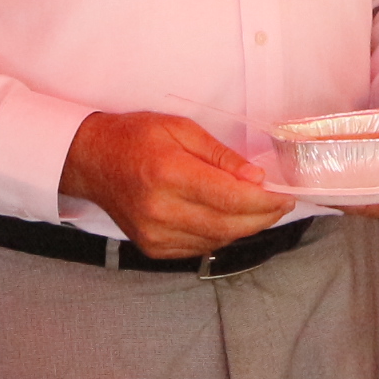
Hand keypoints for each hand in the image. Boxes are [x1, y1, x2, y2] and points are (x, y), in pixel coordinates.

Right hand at [59, 111, 286, 256]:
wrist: (92, 162)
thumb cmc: (136, 137)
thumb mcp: (181, 128)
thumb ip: (221, 156)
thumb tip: (256, 178)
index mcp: (169, 173)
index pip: (230, 198)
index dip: (265, 201)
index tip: (286, 195)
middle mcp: (161, 210)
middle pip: (229, 224)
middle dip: (263, 216)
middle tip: (282, 203)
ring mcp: (156, 235)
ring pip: (219, 239)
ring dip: (245, 226)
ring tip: (259, 208)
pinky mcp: (154, 249)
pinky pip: (201, 247)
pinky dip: (222, 234)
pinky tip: (228, 218)